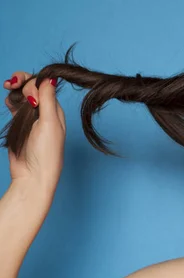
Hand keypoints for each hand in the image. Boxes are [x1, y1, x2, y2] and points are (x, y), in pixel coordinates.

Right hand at [3, 72, 65, 193]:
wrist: (32, 175)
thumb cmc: (45, 153)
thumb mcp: (49, 124)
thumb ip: (48, 100)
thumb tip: (50, 77)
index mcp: (56, 111)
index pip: (45, 86)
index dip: (34, 82)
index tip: (28, 92)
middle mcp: (45, 112)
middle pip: (33, 87)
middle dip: (22, 81)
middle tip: (12, 85)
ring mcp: (32, 118)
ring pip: (22, 94)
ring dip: (15, 89)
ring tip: (8, 88)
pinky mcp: (20, 125)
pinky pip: (15, 106)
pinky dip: (11, 99)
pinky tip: (9, 101)